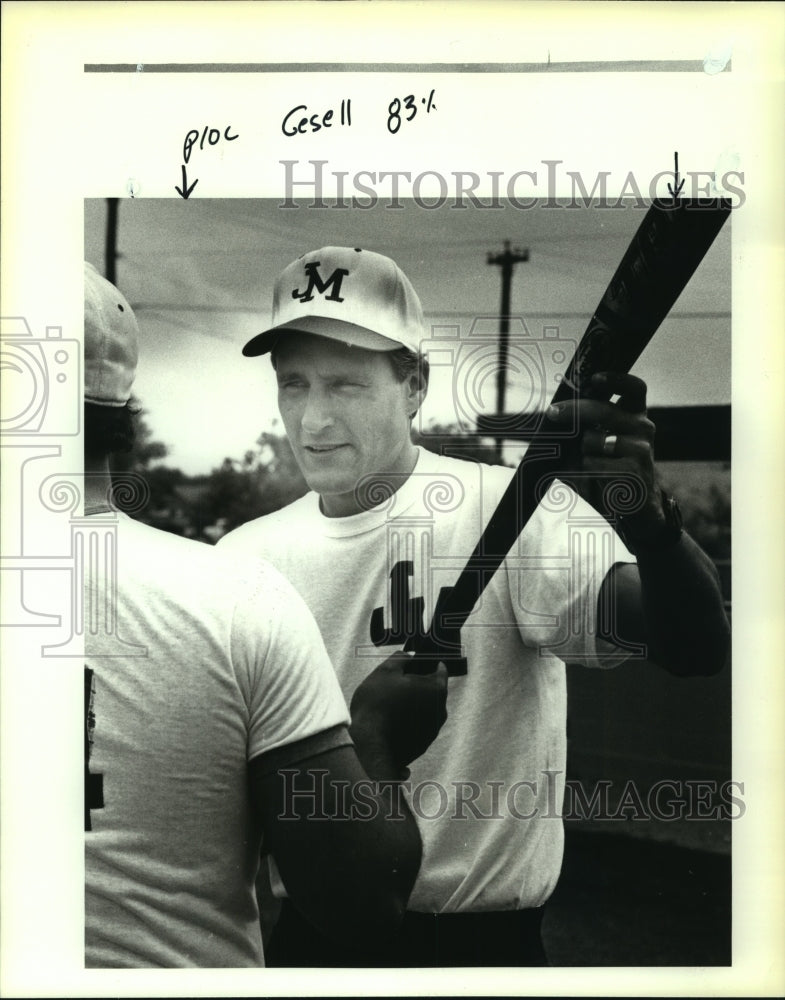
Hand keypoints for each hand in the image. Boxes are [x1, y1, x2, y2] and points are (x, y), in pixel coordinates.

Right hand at [349, 651, 447, 773]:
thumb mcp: (385, 671)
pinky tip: (388, 721)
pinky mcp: (421, 746)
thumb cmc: (377, 706)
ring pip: (423, 710)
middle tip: (394, 684)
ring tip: (388, 705)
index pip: (440, 670)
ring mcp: (432, 731)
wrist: (368, 747)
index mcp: (436, 690)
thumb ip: (401, 658)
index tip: (416, 662)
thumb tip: (408, 655)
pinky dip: (406, 722)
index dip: (427, 663)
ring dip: (411, 705)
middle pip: (431, 691)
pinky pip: (415, 728)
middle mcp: (440, 712)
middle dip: (416, 686)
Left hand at [546, 372, 664, 530]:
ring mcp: (641, 450)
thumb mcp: (599, 444)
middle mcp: (643, 428)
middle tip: (552, 413)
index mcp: (635, 416)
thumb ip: (585, 426)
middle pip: (604, 410)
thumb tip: (556, 412)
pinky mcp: (634, 472)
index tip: (594, 378)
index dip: (616, 379)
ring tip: (591, 467)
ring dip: (582, 454)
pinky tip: (599, 482)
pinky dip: (586, 473)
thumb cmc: (611, 471)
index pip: (634, 388)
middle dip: (574, 410)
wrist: (635, 508)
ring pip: (593, 441)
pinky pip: (593, 464)